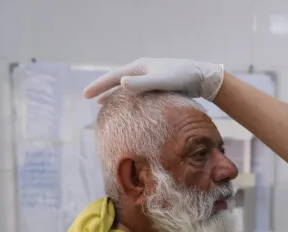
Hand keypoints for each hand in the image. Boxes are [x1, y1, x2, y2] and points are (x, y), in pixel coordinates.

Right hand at [82, 58, 224, 102]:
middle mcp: (143, 71)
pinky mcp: (159, 86)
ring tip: (103, 104)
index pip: (113, 77)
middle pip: (118, 81)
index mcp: (139, 67)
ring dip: (115, 95)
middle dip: (103, 90)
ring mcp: (150, 78)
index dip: (99, 86)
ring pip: (127, 87)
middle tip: (89, 99)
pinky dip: (129, 99)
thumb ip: (142, 83)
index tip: (85, 95)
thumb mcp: (161, 81)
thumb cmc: (182, 78)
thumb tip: (121, 83)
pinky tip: (129, 108)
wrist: (202, 77)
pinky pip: (138, 93)